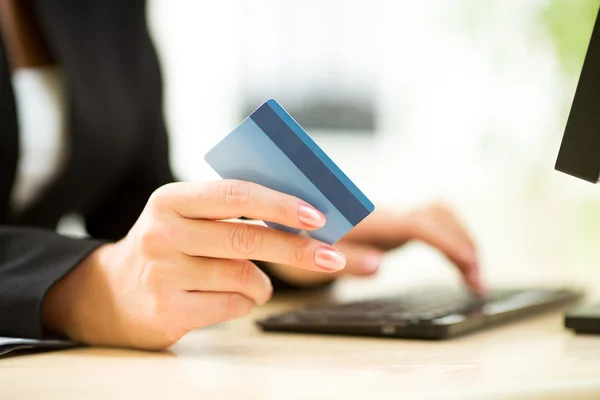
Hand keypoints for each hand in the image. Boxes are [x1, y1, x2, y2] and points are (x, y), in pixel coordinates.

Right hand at [42, 181, 345, 349]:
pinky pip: (232, 305)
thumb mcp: (187, 218)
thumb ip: (232, 212)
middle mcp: (163, 233)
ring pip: (243, 276)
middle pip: (247, 238)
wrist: (112, 294)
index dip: (280, 204)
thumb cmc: (169, 248)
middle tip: (331, 257)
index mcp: (172, 200)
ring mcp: (163, 273)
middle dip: (296, 249)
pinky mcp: (168, 310)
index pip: (236, 194)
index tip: (318, 215)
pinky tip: (231, 297)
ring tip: (258, 284)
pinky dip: (245, 301)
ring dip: (263, 283)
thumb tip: (302, 216)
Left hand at [266, 203, 482, 292]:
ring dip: (461, 241)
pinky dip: (451, 244)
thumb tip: (379, 266)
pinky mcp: (393, 227)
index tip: (468, 262)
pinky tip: (460, 268)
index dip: (445, 240)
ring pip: (439, 217)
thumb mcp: (310, 254)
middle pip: (436, 216)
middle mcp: (382, 213)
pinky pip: (432, 227)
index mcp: (365, 219)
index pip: (415, 223)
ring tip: (474, 279)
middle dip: (462, 244)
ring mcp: (390, 219)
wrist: (285, 221)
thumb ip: (344, 258)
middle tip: (477, 282)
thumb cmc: (293, 237)